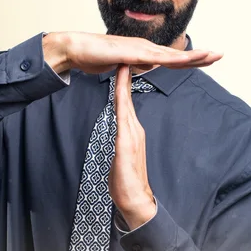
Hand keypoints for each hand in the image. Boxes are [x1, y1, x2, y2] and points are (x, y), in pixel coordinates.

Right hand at [43, 31, 222, 74]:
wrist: (77, 48)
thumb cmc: (94, 55)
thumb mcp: (119, 65)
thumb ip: (132, 66)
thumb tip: (142, 68)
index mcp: (143, 52)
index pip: (171, 58)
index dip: (189, 59)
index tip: (206, 60)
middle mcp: (145, 47)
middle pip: (177, 54)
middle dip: (199, 55)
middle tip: (219, 55)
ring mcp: (141, 48)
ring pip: (173, 55)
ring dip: (194, 55)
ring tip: (212, 55)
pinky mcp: (134, 52)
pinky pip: (158, 58)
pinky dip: (176, 59)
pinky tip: (189, 60)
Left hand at [108, 64, 155, 229]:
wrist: (134, 199)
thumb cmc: (126, 179)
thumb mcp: (121, 153)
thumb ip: (119, 139)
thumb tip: (115, 130)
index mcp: (132, 130)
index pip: (126, 100)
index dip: (123, 81)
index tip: (121, 63)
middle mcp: (134, 128)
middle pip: (128, 96)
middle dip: (127, 74)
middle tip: (124, 52)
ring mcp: (132, 135)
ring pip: (126, 103)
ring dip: (124, 83)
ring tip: (122, 63)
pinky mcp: (126, 143)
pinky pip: (123, 118)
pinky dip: (121, 104)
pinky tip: (118, 92)